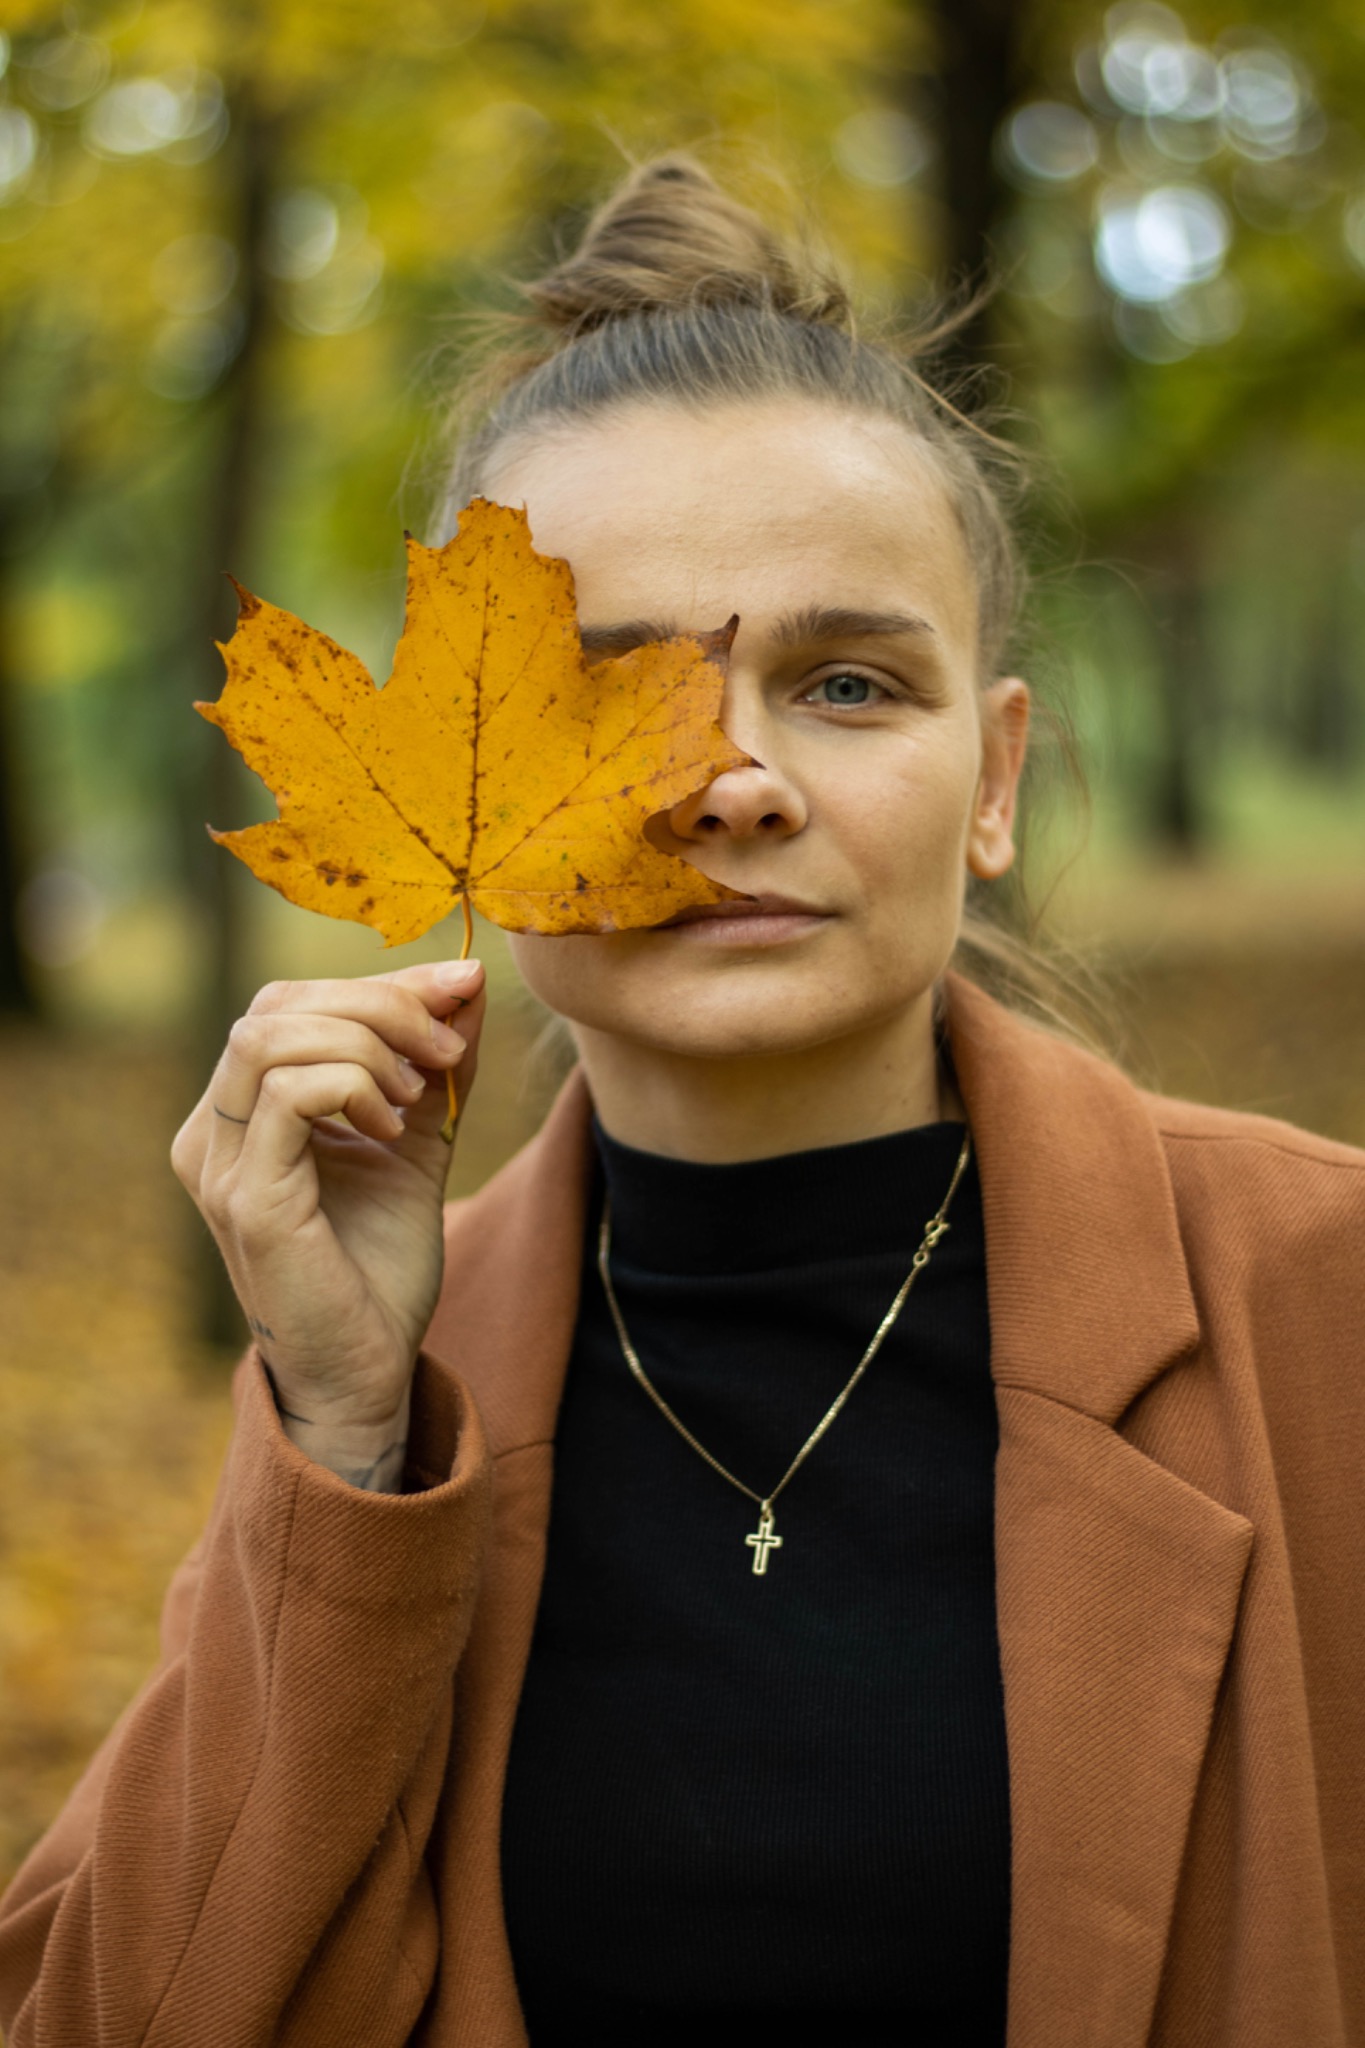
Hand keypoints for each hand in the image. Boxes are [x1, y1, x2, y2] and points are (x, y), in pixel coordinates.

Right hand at [171, 959, 484, 1483]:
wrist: (370, 1372)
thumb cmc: (380, 1267)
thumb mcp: (420, 1140)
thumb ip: (436, 1066)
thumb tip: (467, 982)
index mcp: (240, 1113)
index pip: (288, 1004)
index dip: (376, 984)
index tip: (459, 989)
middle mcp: (211, 1133)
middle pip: (276, 1006)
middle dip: (379, 1004)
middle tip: (448, 1043)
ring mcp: (219, 1166)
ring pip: (273, 1037)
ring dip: (367, 1043)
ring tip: (419, 1092)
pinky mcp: (245, 1199)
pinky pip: (285, 1095)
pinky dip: (352, 1086)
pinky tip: (393, 1126)